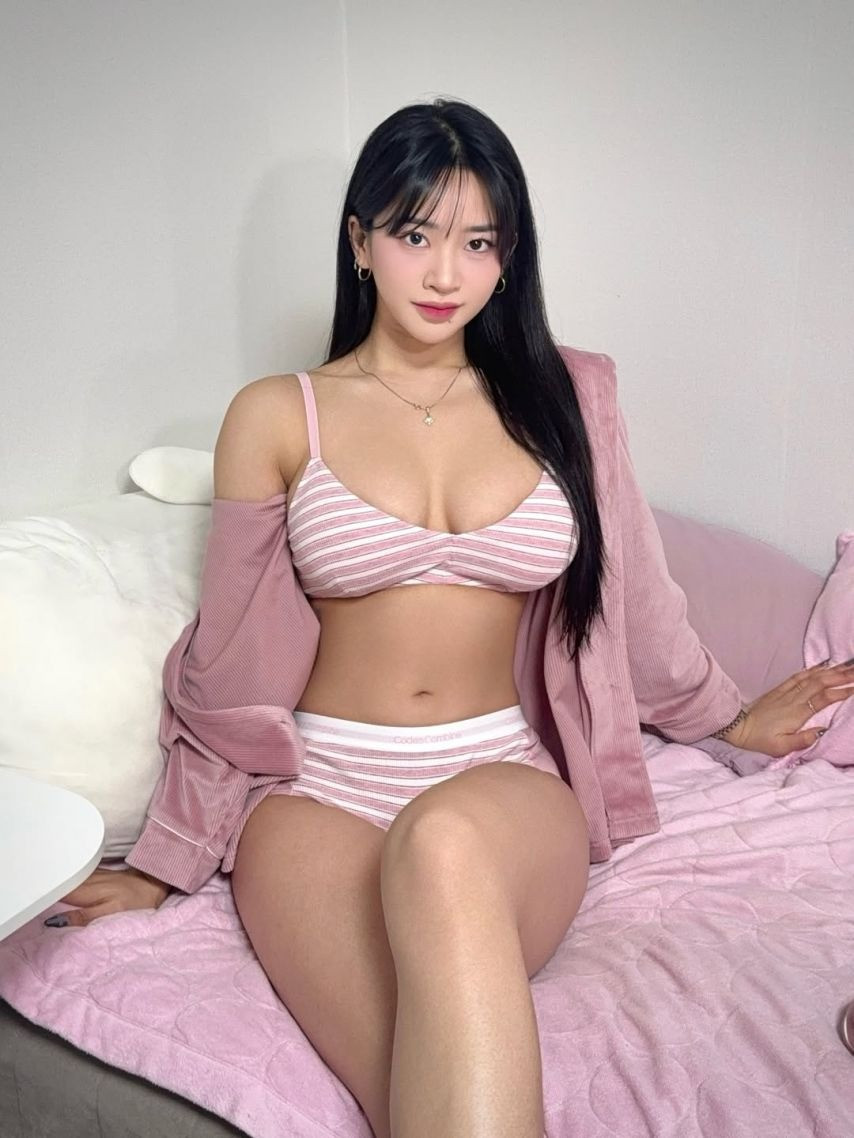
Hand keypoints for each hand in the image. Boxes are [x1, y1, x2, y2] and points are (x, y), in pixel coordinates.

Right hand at [44, 866, 171, 927]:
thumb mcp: (111, 913)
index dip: (46, 895)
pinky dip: (70, 879)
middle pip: (61, 884)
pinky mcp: (99, 873)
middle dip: (49, 889)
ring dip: (59, 882)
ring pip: (69, 878)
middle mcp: (88, 880)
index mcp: (87, 891)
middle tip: (37, 897)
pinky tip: (65, 881)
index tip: (36, 902)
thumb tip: (56, 922)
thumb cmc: (137, 901)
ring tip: (47, 890)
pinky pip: (78, 875)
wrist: (156, 884)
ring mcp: (94, 875)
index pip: (58, 892)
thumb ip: (83, 917)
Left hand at [725, 659, 853, 756]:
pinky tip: (823, 666)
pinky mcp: (779, 689)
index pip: (823, 698)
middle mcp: (793, 699)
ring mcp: (786, 692)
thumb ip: (801, 740)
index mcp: (797, 713)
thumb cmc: (761, 739)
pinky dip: (812, 669)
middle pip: (820, 683)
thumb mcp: (780, 747)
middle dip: (841, 676)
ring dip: (830, 670)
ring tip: (847, 666)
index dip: (840, 692)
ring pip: (811, 677)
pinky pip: (798, 676)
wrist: (738, 727)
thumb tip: (821, 732)